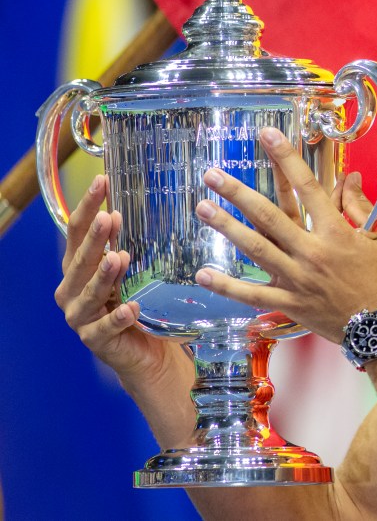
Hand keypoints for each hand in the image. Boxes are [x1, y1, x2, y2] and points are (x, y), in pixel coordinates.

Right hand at [54, 175, 191, 387]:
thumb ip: (124, 245)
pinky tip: (131, 308)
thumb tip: (125, 209)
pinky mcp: (96, 340)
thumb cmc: (137, 303)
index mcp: (78, 267)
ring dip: (104, 276)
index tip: (102, 181)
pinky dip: (118, 317)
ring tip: (118, 258)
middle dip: (94, 239)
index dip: (87, 207)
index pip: (77, 232)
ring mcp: (81, 316)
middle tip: (108, 217)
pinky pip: (106, 327)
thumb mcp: (132, 271)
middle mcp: (72, 290)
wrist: (148, 351)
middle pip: (80, 260)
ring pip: (90, 292)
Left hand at [193, 127, 376, 342]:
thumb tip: (350, 178)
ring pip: (255, 249)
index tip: (268, 137)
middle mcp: (312, 253)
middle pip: (269, 216)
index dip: (286, 159)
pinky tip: (203, 273)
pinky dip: (227, 286)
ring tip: (203, 208)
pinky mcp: (289, 304)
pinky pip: (253, 294)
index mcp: (336, 232)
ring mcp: (297, 280)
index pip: (307, 187)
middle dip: (238, 192)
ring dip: (226, 227)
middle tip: (213, 174)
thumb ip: (362, 207)